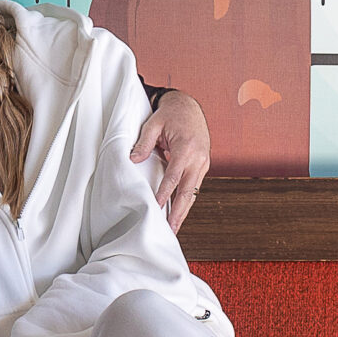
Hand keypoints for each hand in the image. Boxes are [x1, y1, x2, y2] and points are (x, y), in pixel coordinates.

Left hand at [133, 89, 210, 233]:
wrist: (190, 106)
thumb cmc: (171, 114)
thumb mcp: (154, 123)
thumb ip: (144, 143)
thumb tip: (134, 160)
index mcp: (187, 148)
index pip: (174, 176)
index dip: (165, 193)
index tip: (157, 206)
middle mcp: (199, 158)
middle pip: (189, 191)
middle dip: (180, 212)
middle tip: (171, 229)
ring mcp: (203, 163)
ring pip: (193, 192)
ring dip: (184, 211)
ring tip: (174, 227)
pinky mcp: (203, 166)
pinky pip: (194, 186)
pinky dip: (186, 200)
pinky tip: (179, 212)